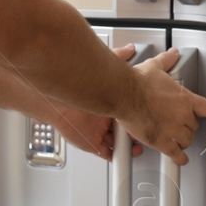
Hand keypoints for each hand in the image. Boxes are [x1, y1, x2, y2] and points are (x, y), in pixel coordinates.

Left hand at [49, 45, 143, 160]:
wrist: (59, 102)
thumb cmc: (80, 85)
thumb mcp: (106, 68)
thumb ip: (119, 57)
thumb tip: (130, 49)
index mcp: (107, 103)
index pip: (125, 112)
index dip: (136, 117)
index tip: (146, 118)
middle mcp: (102, 118)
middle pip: (123, 130)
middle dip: (135, 134)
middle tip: (146, 135)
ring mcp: (96, 132)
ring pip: (117, 143)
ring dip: (128, 147)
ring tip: (139, 147)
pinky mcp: (91, 144)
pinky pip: (106, 153)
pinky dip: (116, 156)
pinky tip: (124, 156)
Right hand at [123, 47, 205, 165]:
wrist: (124, 94)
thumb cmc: (137, 82)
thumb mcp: (155, 67)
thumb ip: (166, 61)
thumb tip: (172, 55)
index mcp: (184, 98)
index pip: (205, 108)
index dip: (202, 111)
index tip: (201, 112)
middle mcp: (181, 115)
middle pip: (194, 125)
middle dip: (188, 125)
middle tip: (183, 125)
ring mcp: (172, 129)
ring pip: (186, 139)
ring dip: (184, 140)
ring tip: (181, 140)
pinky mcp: (160, 141)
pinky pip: (174, 153)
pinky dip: (179, 158)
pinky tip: (180, 159)